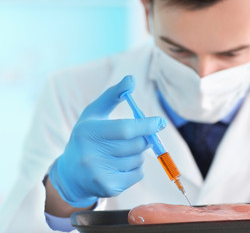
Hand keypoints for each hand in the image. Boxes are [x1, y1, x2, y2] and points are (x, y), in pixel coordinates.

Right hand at [49, 75, 166, 207]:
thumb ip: (112, 95)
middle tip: (138, 136)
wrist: (71, 173)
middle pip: (137, 145)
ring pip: (139, 159)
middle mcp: (91, 155)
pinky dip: (135, 168)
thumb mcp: (94, 114)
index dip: (146, 125)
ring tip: (120, 152)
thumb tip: (131, 79)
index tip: (160, 122)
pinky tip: (120, 165)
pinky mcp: (108, 188)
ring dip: (138, 154)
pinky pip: (138, 174)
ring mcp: (99, 173)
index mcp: (88, 132)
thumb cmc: (87, 137)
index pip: (125, 129)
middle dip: (144, 139)